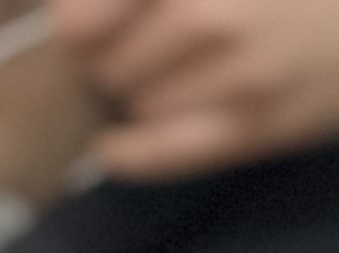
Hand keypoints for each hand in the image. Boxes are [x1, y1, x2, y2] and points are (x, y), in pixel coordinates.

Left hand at [51, 0, 338, 182]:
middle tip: (138, 61)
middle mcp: (202, 12)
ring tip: (170, 89)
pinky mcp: (261, 120)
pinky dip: (132, 153)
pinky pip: (168, 149)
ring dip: (137, 101)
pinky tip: (116, 150)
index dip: (77, 28)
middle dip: (109, 64)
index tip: (86, 35)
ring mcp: (232, 68)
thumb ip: (161, 1)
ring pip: (134, 103)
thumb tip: (80, 25)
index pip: (81, 19)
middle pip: (102, 61)